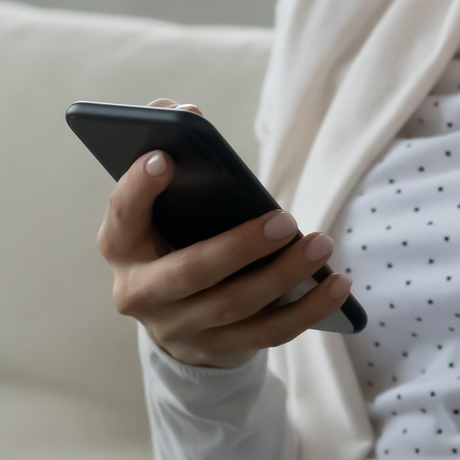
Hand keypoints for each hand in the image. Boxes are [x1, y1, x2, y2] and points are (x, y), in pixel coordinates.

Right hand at [96, 100, 351, 368]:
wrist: (175, 315)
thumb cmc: (174, 234)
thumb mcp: (162, 201)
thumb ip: (169, 147)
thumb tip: (183, 110)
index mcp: (120, 245)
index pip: (122, 215)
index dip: (139, 188)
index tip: (166, 156)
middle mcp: (140, 293)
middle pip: (189, 273)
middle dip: (238, 247)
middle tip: (285, 220)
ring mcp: (178, 328)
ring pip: (234, 305)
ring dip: (283, 276)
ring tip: (321, 244)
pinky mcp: (218, 350)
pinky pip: (267, 334)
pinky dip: (307, 310)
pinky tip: (338, 285)